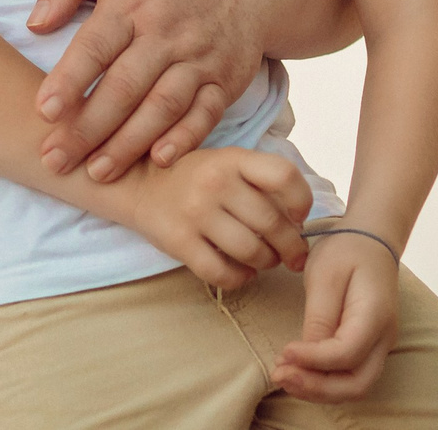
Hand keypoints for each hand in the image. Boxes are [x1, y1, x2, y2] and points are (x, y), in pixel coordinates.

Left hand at [30, 0, 266, 181]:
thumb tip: (35, 22)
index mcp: (131, 3)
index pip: (96, 46)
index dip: (70, 80)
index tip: (44, 111)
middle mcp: (166, 34)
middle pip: (124, 87)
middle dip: (87, 128)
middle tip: (55, 159)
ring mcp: (198, 59)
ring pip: (161, 107)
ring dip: (128, 144)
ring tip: (95, 172)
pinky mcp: (224, 80)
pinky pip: (205, 114)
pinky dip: (184, 140)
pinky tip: (158, 161)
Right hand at [117, 147, 310, 292]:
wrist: (136, 183)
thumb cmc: (193, 177)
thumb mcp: (224, 162)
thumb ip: (259, 182)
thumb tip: (300, 224)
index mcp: (231, 158)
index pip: (283, 176)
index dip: (302, 201)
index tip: (299, 217)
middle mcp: (214, 182)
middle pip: (272, 223)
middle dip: (291, 247)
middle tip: (293, 255)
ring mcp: (194, 212)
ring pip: (251, 252)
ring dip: (267, 263)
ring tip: (265, 260)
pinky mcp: (178, 241)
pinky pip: (222, 272)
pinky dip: (240, 279)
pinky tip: (242, 273)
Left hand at [274, 232, 399, 401]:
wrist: (370, 240)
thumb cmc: (346, 251)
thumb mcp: (326, 274)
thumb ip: (319, 316)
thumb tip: (304, 356)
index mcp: (375, 314)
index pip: (347, 353)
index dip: (313, 360)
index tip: (284, 352)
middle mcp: (384, 338)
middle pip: (357, 383)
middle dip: (317, 387)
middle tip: (279, 375)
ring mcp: (379, 346)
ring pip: (355, 387)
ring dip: (318, 389)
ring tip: (282, 376)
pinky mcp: (368, 348)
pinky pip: (350, 376)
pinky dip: (324, 382)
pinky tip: (297, 372)